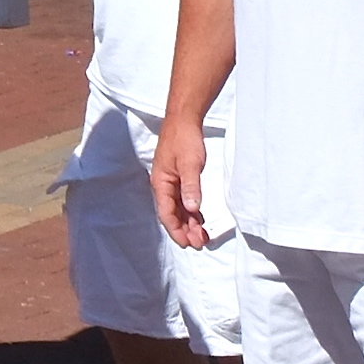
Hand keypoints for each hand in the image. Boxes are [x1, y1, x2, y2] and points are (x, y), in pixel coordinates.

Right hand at [152, 117, 211, 247]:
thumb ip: (191, 187)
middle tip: (200, 244)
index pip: (166, 214)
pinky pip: (183, 201)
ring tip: (202, 236)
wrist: (184, 119)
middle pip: (172, 214)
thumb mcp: (189, 164)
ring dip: (188, 223)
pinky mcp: (178, 178)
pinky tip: (200, 220)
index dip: (176, 231)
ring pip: (178, 209)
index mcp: (161, 183)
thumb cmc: (184, 139)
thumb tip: (191, 208)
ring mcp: (171, 182)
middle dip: (184, 231)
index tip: (188, 244)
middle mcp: (163, 185)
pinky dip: (191, 212)